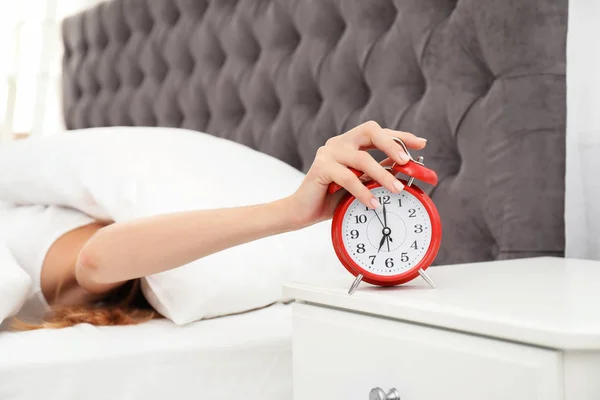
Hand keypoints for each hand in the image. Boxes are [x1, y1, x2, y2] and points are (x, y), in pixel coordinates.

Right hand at [284, 121, 426, 228]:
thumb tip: (404, 167)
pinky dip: (363, 191)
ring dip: (382, 175)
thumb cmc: (331, 197)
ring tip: (396, 190)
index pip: (378, 132)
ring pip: (362, 158)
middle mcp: (338, 143)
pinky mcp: (320, 167)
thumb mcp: (361, 183)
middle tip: (406, 161)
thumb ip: (377, 172)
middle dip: (392, 144)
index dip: (400, 136)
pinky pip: (348, 177)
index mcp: (349, 143)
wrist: (302, 211)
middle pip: (370, 130)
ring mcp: (328, 153)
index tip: (421, 143)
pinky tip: (373, 203)